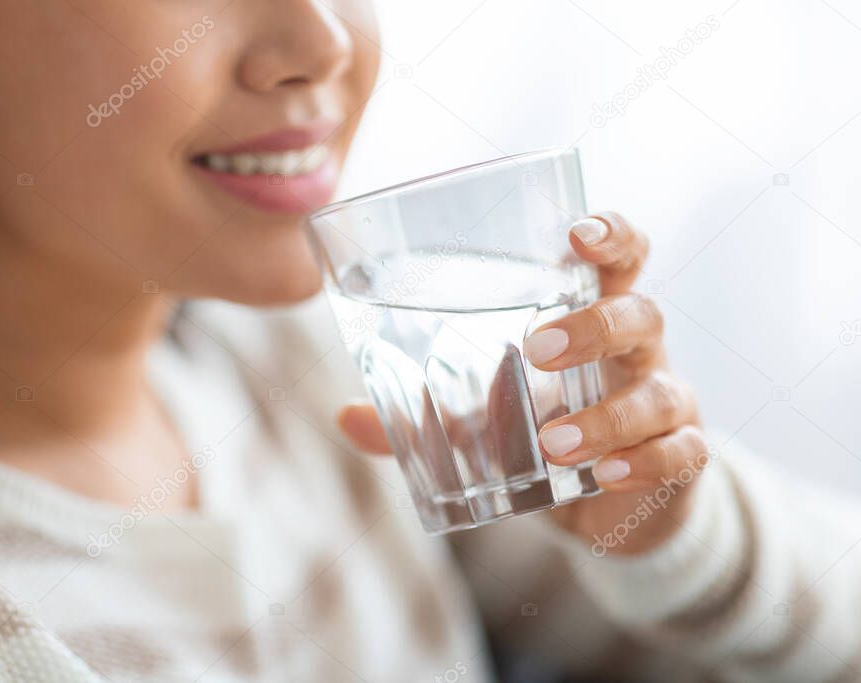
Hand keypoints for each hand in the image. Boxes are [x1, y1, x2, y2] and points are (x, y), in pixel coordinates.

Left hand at [338, 212, 706, 555]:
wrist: (608, 502)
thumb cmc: (543, 429)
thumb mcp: (482, 415)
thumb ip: (422, 412)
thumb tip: (346, 417)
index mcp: (592, 318)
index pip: (621, 257)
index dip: (610, 234)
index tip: (577, 230)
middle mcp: (637, 353)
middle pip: (642, 313)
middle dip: (594, 323)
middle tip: (538, 348)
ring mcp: (665, 403)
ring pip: (659, 390)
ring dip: (606, 415)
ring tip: (552, 441)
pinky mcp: (679, 460)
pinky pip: (683, 452)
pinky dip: (647, 463)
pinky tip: (609, 475)